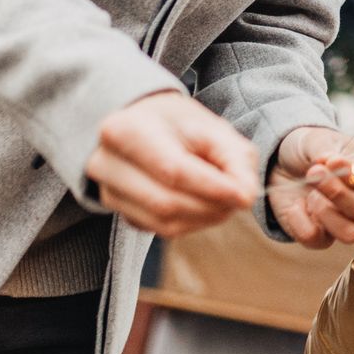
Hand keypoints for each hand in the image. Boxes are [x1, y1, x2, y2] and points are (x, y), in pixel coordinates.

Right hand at [86, 91, 259, 237]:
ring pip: (163, 222)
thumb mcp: (213, 128)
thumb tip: (246, 196)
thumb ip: (235, 159)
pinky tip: (204, 205)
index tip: (244, 195)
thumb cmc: (179, 123)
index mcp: (124, 130)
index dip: (212, 187)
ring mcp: (107, 191)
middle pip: (167, 202)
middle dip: (211, 206)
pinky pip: (158, 229)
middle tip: (240, 198)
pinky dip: (190, 223)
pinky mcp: (117, 212)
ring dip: (204, 218)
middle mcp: (106, 163)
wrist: (143, 124)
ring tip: (226, 201)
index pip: (173, 170)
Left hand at [266, 126, 353, 249]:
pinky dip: (301, 223)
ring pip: (350, 234)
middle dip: (337, 192)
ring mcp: (344, 221)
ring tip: (310, 193)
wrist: (282, 163)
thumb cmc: (310, 148)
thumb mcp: (316, 140)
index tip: (335, 162)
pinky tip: (295, 205)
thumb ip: (327, 151)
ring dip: (326, 213)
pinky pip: (317, 240)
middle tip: (314, 171)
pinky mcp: (321, 235)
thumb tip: (334, 163)